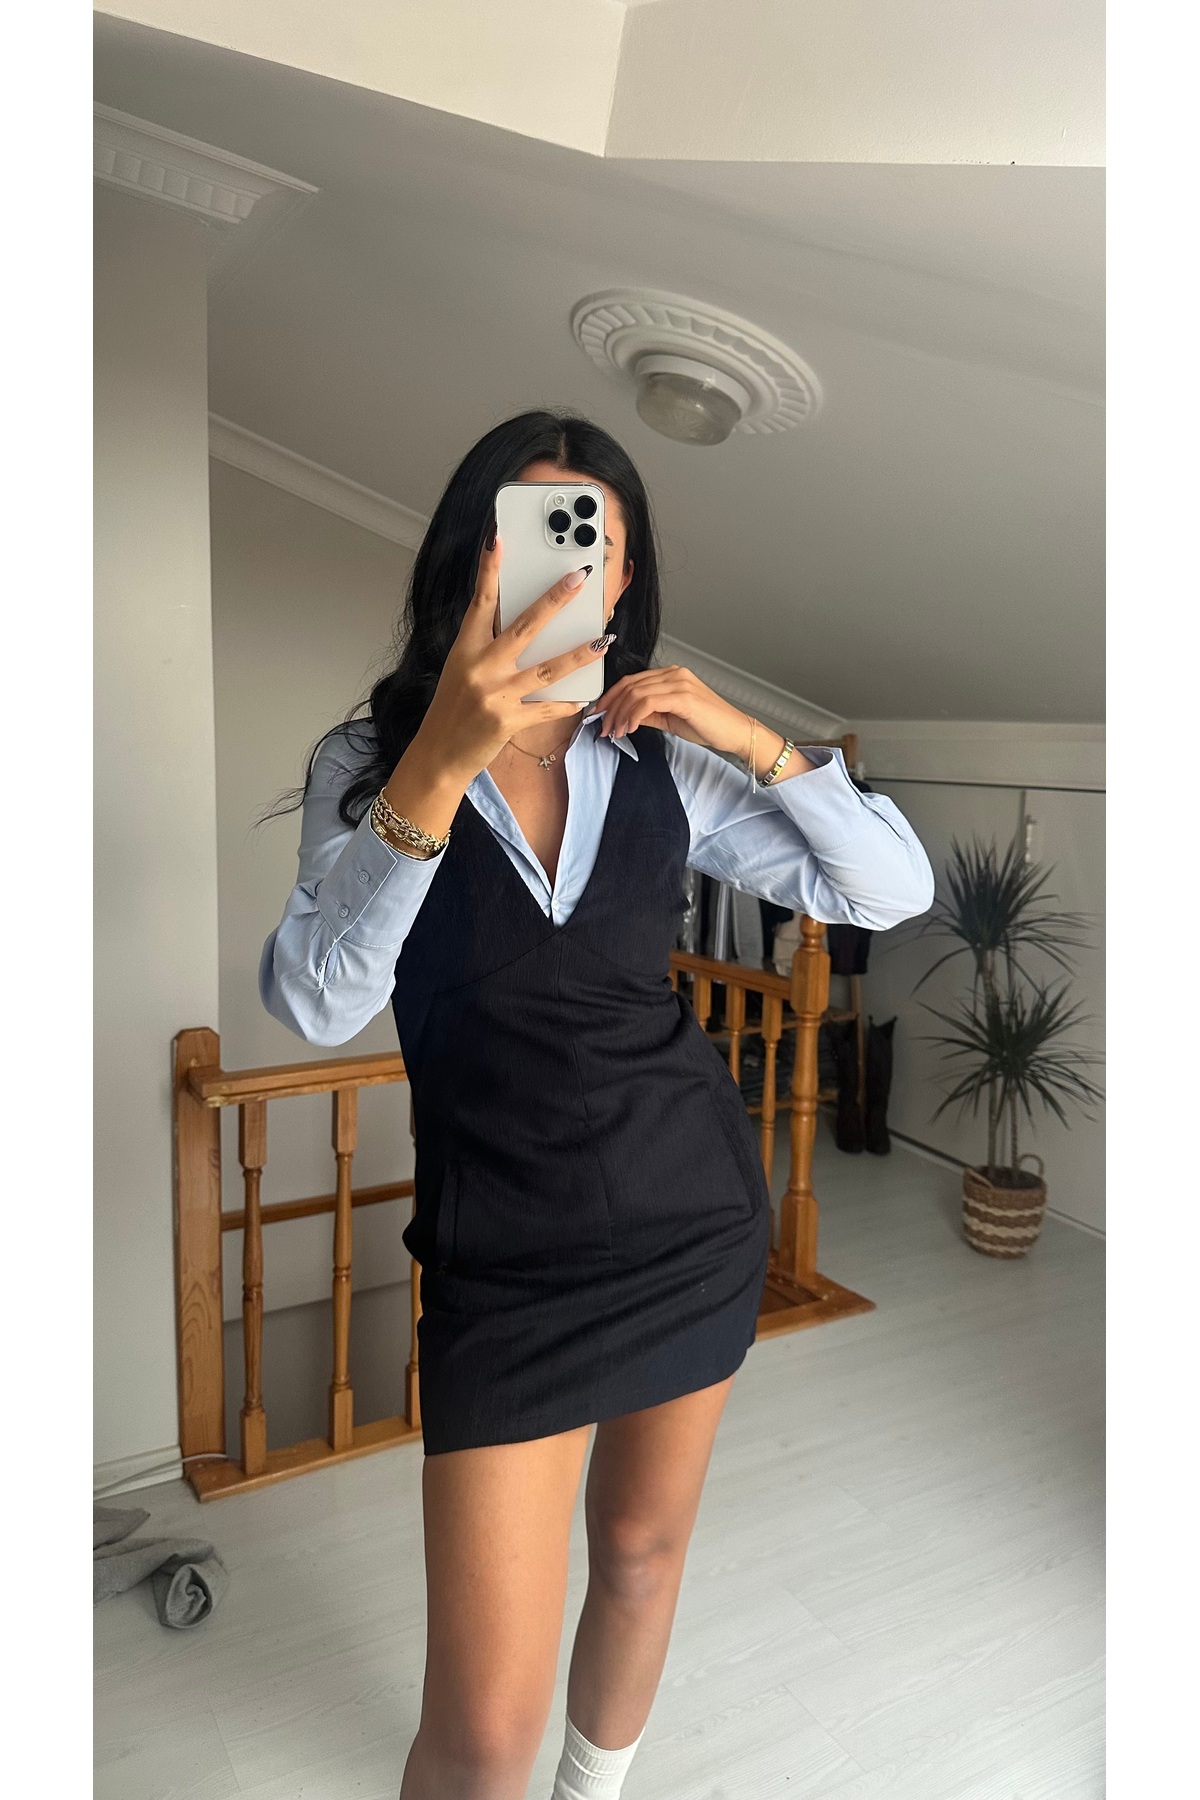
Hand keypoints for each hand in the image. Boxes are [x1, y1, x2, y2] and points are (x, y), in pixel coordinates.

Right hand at [413, 537, 610, 782]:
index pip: (480, 602)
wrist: (438, 755)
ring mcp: (495, 695)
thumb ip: (487, 647)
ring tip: (602, 640)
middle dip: (554, 600)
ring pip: (547, 669)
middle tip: (578, 579)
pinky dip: (566, 704)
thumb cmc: (452, 710)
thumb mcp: (461, 670)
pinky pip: (546, 709)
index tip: (498, 539)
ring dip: (578, 654)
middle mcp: (480, 668)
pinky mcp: (508, 721)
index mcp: (465, 650)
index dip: (490, 570)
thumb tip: (524, 624)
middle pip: (524, 627)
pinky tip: (584, 697)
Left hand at [595, 664, 766, 761]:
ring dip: (620, 715)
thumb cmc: (709, 726)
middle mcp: (674, 674)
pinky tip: (630, 728)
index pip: (632, 681)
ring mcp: (679, 683)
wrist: (735, 732)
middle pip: (630, 685)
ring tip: (616, 732)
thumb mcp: (670, 719)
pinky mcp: (683, 696)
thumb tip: (626, 717)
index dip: (611, 698)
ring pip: (636, 693)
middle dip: (611, 708)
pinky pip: (648, 702)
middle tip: (604, 728)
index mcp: (672, 675)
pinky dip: (634, 716)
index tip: (600, 715)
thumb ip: (648, 714)